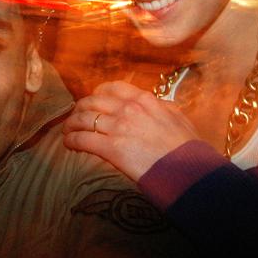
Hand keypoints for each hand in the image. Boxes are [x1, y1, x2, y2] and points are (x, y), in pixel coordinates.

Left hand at [62, 81, 198, 182]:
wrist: (189, 170)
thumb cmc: (189, 148)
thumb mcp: (179, 118)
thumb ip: (165, 108)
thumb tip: (161, 105)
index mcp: (145, 99)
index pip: (113, 87)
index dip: (98, 93)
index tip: (94, 100)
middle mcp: (128, 109)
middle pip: (93, 101)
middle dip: (80, 108)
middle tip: (76, 116)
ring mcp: (118, 127)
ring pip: (83, 119)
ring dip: (72, 124)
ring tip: (68, 130)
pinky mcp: (111, 148)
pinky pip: (83, 139)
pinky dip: (72, 140)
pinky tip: (69, 143)